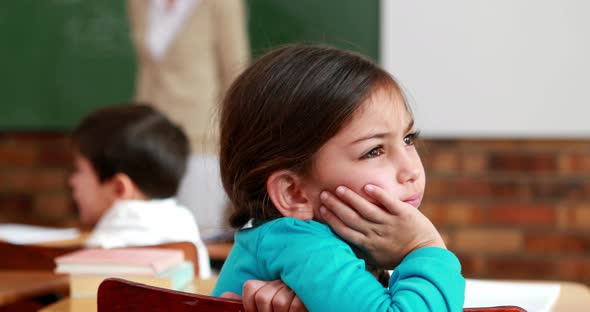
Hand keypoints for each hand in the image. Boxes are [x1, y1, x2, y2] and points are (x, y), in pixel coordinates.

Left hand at [221, 280, 306, 311]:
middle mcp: (281, 281)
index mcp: (269, 284)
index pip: (250, 287)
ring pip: (277, 302)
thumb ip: (248, 304)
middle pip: (262, 297)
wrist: (309, 306)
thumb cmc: (285, 309)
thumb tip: (224, 295)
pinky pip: (293, 306)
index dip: (250, 305)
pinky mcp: (307, 293)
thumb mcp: (264, 308)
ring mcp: (294, 285)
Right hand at [319, 184, 444, 268]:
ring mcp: (390, 223)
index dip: (331, 218)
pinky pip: (389, 203)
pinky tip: (367, 187)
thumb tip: (341, 239)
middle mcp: (376, 234)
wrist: (425, 255)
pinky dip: (378, 195)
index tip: (321, 208)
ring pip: (367, 209)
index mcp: (367, 245)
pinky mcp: (404, 214)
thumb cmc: (398, 256)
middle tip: (324, 194)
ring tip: (339, 188)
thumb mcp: (376, 258)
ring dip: (351, 198)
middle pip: (351, 218)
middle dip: (336, 206)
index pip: (344, 230)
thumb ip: (360, 248)